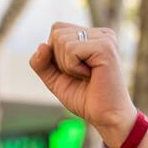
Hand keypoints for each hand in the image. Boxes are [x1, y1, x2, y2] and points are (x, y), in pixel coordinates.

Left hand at [29, 23, 136, 145]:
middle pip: (57, 32)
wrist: (106, 117)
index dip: (55, 54)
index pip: (57, 29)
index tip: (74, 71)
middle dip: (60, 60)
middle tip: (81, 75)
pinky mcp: (105, 47)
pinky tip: (90, 75)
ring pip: (61, 40)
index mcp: (92, 36)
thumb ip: (41, 63)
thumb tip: (42, 45)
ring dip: (67, 65)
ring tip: (86, 76)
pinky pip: (70, 49)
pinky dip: (72, 67)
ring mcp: (105, 38)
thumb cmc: (85, 99)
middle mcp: (100, 34)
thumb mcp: (55, 79)